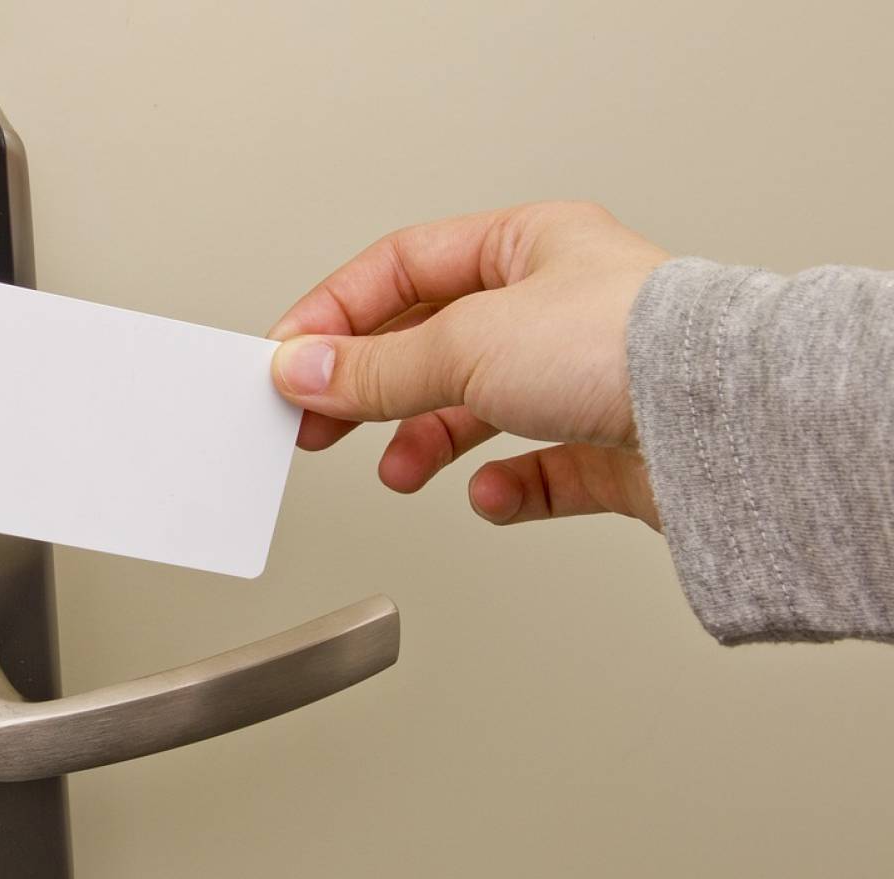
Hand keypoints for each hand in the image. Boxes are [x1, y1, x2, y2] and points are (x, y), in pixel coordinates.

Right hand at [269, 202, 668, 528]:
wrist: (728, 425)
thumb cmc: (628, 345)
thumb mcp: (466, 343)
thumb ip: (374, 366)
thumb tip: (303, 370)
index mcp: (528, 245)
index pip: (403, 267)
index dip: (336, 313)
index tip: (289, 360)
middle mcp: (558, 305)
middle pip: (432, 342)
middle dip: (371, 387)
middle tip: (316, 424)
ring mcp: (587, 376)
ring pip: (479, 407)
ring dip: (427, 442)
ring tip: (398, 471)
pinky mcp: (612, 445)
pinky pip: (540, 468)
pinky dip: (506, 486)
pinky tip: (491, 493)